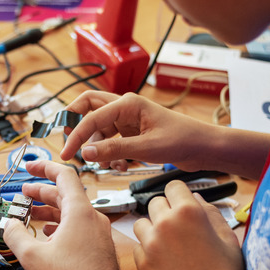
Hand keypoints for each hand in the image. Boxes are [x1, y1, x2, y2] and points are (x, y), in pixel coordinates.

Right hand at [2, 160, 123, 269]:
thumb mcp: (32, 256)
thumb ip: (15, 235)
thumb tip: (8, 225)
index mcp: (79, 212)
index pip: (64, 175)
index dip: (44, 167)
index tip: (31, 167)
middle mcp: (93, 219)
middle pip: (66, 194)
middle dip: (42, 192)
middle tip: (25, 193)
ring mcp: (99, 234)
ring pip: (72, 213)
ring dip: (51, 210)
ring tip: (33, 215)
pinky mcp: (100, 248)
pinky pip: (80, 228)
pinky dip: (62, 226)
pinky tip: (50, 236)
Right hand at [61, 91, 213, 171]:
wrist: (204, 147)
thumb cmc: (182, 140)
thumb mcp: (145, 148)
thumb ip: (112, 150)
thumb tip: (84, 153)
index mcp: (127, 103)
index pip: (90, 117)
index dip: (75, 136)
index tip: (66, 154)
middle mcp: (124, 107)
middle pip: (87, 107)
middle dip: (76, 125)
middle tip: (69, 144)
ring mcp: (127, 119)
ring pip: (98, 128)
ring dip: (96, 147)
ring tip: (107, 166)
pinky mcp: (131, 131)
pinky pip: (109, 139)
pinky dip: (109, 153)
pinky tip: (120, 166)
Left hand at [132, 181, 262, 269]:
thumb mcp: (226, 234)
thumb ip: (209, 211)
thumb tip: (194, 198)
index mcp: (189, 211)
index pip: (172, 187)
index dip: (178, 195)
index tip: (180, 204)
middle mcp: (166, 223)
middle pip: (154, 203)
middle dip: (165, 212)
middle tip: (178, 228)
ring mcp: (150, 243)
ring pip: (141, 224)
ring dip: (152, 230)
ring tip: (170, 246)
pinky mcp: (142, 263)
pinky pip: (138, 247)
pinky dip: (148, 251)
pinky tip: (165, 262)